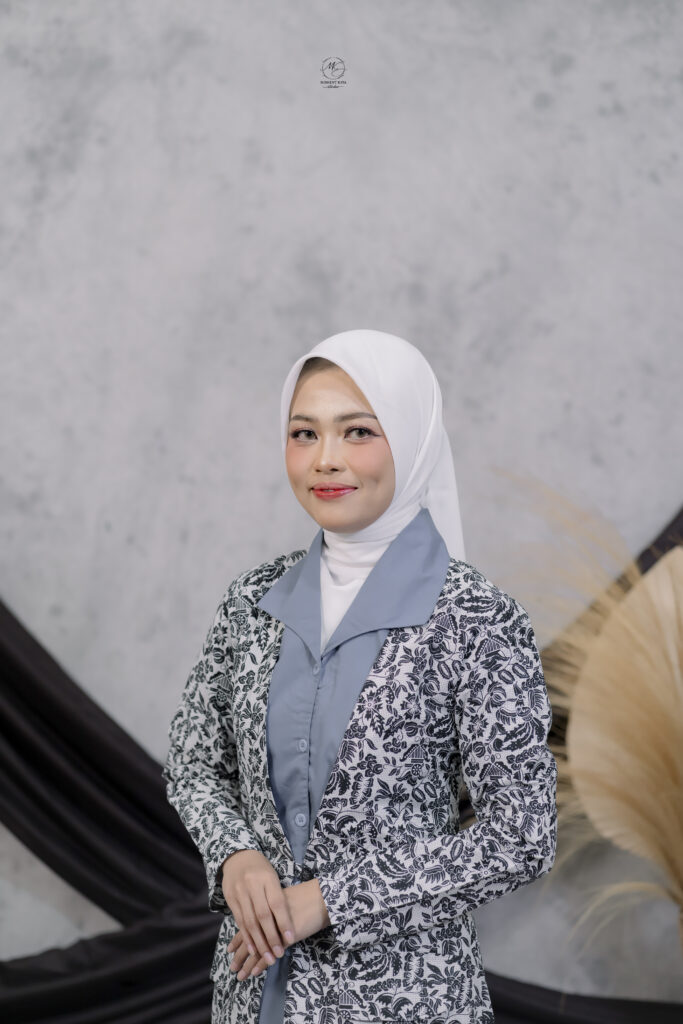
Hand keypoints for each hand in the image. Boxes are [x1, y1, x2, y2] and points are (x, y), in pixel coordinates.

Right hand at [220, 849, 294, 969]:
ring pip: (249, 921)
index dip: (284, 922)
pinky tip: (252, 949)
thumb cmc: (261, 869)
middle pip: (263, 915)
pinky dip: (246, 937)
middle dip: (271, 937)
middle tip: (278, 955)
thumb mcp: (272, 877)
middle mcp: (252, 885)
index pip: (277, 903)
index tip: (291, 939)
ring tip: (267, 957)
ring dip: (258, 942)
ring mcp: (239, 892)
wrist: (238, 857)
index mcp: (267, 878)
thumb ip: (278, 898)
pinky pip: (239, 921)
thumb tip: (288, 925)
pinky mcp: (230, 899)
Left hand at [227, 879, 330, 980]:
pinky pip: (269, 953)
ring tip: (240, 975)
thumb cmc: (306, 897)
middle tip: (232, 968)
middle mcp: (265, 919)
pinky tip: (254, 972)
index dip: (238, 939)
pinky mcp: (283, 938)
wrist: (321, 897)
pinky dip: (261, 964)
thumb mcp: (283, 901)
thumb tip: (266, 920)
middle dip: (240, 955)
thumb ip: (272, 910)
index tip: (229, 950)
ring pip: (256, 949)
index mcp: (263, 908)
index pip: (246, 925)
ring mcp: (274, 929)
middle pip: (248, 939)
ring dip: (247, 964)